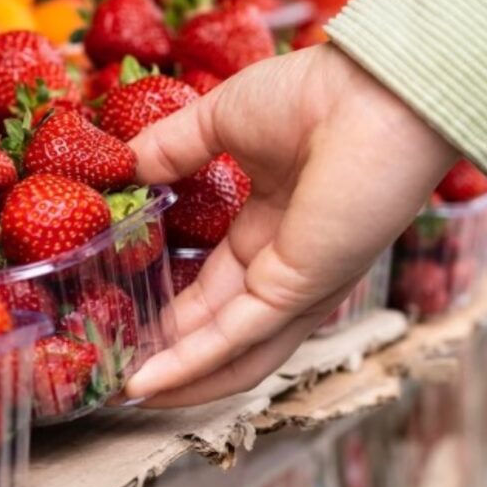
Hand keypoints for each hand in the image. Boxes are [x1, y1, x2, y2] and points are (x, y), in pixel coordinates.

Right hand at [125, 44, 457, 407]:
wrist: (367, 91)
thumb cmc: (312, 95)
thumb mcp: (219, 119)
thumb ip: (170, 148)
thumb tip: (121, 166)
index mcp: (273, 223)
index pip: (216, 281)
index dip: (172, 304)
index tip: (127, 313)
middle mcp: (286, 264)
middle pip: (220, 325)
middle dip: (171, 350)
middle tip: (119, 364)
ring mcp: (296, 284)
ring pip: (233, 351)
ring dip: (181, 377)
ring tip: (130, 394)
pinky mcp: (300, 291)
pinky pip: (238, 340)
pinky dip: (192, 366)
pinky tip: (148, 381)